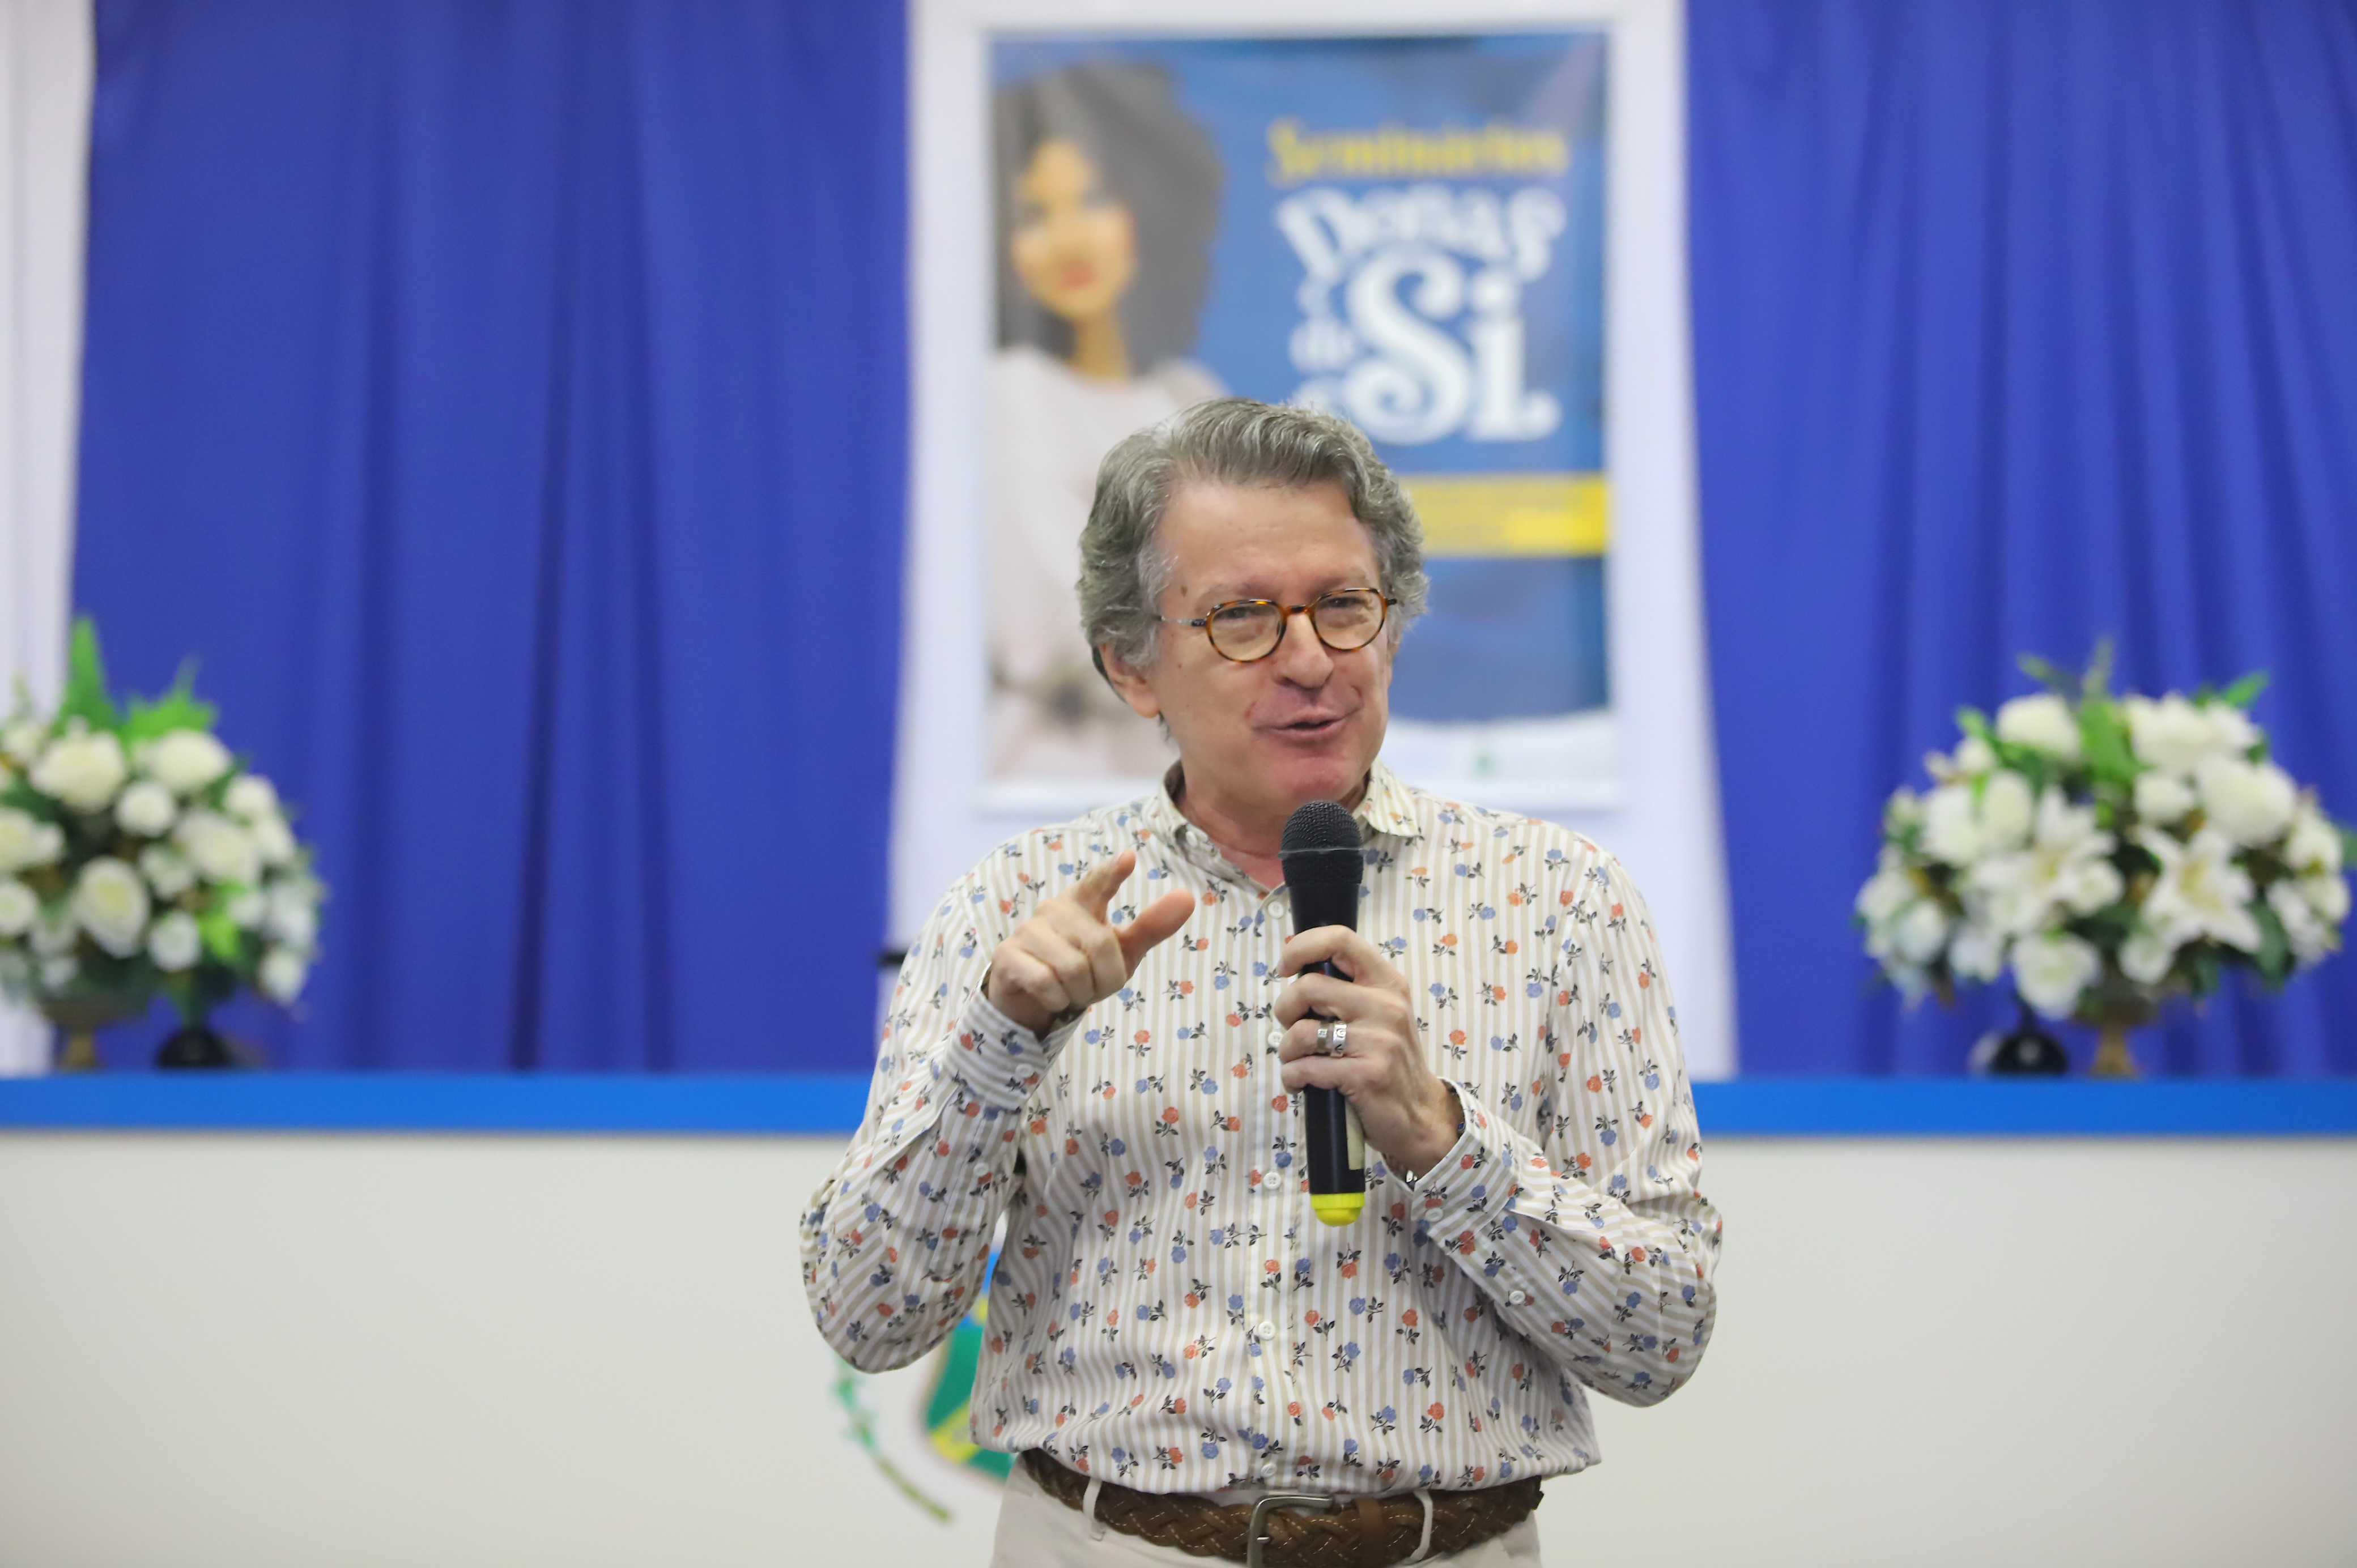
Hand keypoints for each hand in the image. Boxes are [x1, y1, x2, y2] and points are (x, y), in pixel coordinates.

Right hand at [984, 850, 1198, 1035]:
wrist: (1032, 997)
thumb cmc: (1084, 967)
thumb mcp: (1122, 950)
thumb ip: (1151, 926)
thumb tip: (1188, 897)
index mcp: (1084, 900)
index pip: (1098, 882)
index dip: (1112, 873)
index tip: (1129, 858)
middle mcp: (1054, 908)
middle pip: (1100, 945)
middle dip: (1105, 979)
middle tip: (1094, 987)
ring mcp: (1028, 931)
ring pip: (1073, 969)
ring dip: (1080, 992)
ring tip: (1072, 991)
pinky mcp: (1007, 956)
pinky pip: (1045, 982)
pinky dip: (1058, 1000)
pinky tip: (1052, 996)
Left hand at [1275, 929, 1462, 1178]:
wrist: (1421, 1114)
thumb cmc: (1389, 1061)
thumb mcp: (1381, 1015)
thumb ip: (1348, 990)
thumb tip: (1296, 974)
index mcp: (1387, 982)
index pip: (1340, 940)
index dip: (1302, 947)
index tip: (1285, 967)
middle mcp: (1387, 1005)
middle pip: (1308, 986)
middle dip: (1285, 1010)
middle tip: (1291, 1028)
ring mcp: (1379, 1041)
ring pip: (1301, 1031)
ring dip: (1286, 1050)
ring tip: (1296, 1061)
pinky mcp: (1367, 1075)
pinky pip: (1306, 1068)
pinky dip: (1292, 1077)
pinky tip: (1300, 1083)